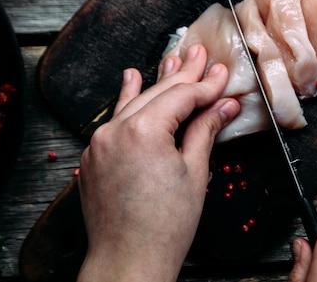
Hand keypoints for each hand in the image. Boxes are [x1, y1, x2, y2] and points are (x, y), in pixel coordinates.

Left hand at [77, 44, 239, 281]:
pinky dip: (128, 100)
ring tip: (174, 59)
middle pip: (158, 93)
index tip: (222, 75)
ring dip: (157, 81)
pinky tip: (132, 79)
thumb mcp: (194, 172)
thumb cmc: (164, 227)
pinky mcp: (94, 155)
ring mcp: (100, 142)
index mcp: (143, 131)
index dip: (206, 85)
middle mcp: (116, 129)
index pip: (182, 96)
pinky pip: (115, 119)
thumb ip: (205, 130)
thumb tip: (223, 106)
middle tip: (201, 54)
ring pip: (135, 102)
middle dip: (184, 74)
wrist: (127, 261)